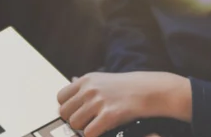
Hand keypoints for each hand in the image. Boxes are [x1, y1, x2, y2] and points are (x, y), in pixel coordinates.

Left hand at [57, 72, 190, 136]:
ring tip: (97, 125)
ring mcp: (99, 101)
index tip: (76, 112)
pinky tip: (103, 130)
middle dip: (74, 120)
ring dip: (84, 129)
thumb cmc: (128, 85)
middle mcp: (90, 89)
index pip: (61, 97)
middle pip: (64, 113)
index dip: (67, 108)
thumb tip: (72, 81)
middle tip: (87, 121)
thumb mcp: (104, 78)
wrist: (150, 90)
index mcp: (87, 79)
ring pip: (74, 124)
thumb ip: (86, 84)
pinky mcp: (109, 115)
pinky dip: (94, 135)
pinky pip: (89, 133)